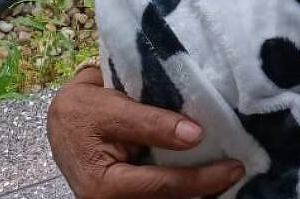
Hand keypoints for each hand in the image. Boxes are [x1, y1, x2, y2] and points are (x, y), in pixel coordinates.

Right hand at [47, 66, 244, 198]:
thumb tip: (194, 135)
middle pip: (169, 198)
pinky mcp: (131, 191)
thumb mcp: (111, 108)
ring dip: (197, 186)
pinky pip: (162, 189)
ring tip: (229, 171)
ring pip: (167, 197)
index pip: (163, 186)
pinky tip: (209, 170)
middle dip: (205, 188)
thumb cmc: (80, 111)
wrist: (60, 117)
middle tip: (239, 171)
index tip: (234, 167)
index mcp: (105, 187)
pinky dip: (186, 181)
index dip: (201, 178)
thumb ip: (150, 122)